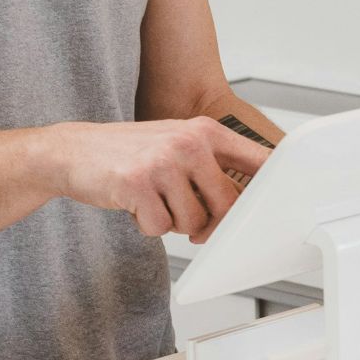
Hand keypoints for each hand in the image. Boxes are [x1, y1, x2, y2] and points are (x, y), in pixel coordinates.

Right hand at [43, 118, 272, 242]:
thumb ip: (210, 164)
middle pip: (228, 203)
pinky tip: (135, 204)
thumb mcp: (175, 143)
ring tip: (155, 200)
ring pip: (193, 221)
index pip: (257, 159)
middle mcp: (188, 142)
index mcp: (204, 131)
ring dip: (174, 222)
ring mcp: (162, 163)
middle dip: (213, 222)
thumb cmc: (128, 151)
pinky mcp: (137, 185)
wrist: (71, 151)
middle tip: (193, 221)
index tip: (287, 202)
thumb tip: (245, 200)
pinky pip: (161, 229)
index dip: (274, 185)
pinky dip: (149, 226)